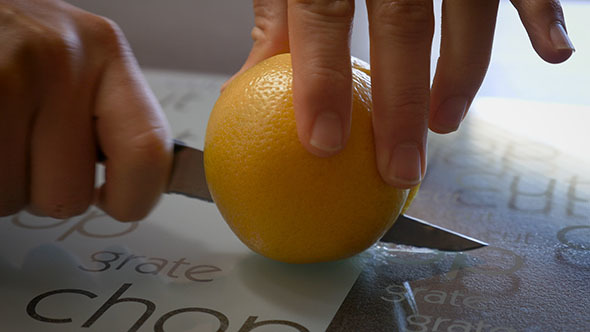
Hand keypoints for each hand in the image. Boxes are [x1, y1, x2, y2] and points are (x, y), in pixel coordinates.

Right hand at [0, 0, 172, 220]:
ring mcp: (11, 76)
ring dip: (9, 182)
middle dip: (46, 189)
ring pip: (17, 199)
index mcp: (106, 54)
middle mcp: (64, 59)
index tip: (119, 203)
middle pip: (70, 194)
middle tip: (31, 146)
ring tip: (5, 133)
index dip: (135, 197)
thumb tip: (137, 186)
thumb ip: (110, 117)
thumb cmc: (16, 43)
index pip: (147, 151)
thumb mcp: (76, 63)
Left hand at [226, 0, 574, 187]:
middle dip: (401, 105)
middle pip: (401, 25)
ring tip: (447, 123)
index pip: (322, 14)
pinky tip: (553, 51)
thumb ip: (279, 10)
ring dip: (463, 72)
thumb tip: (254, 80)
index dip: (320, 81)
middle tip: (397, 167)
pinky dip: (542, 13)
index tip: (323, 145)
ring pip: (467, 8)